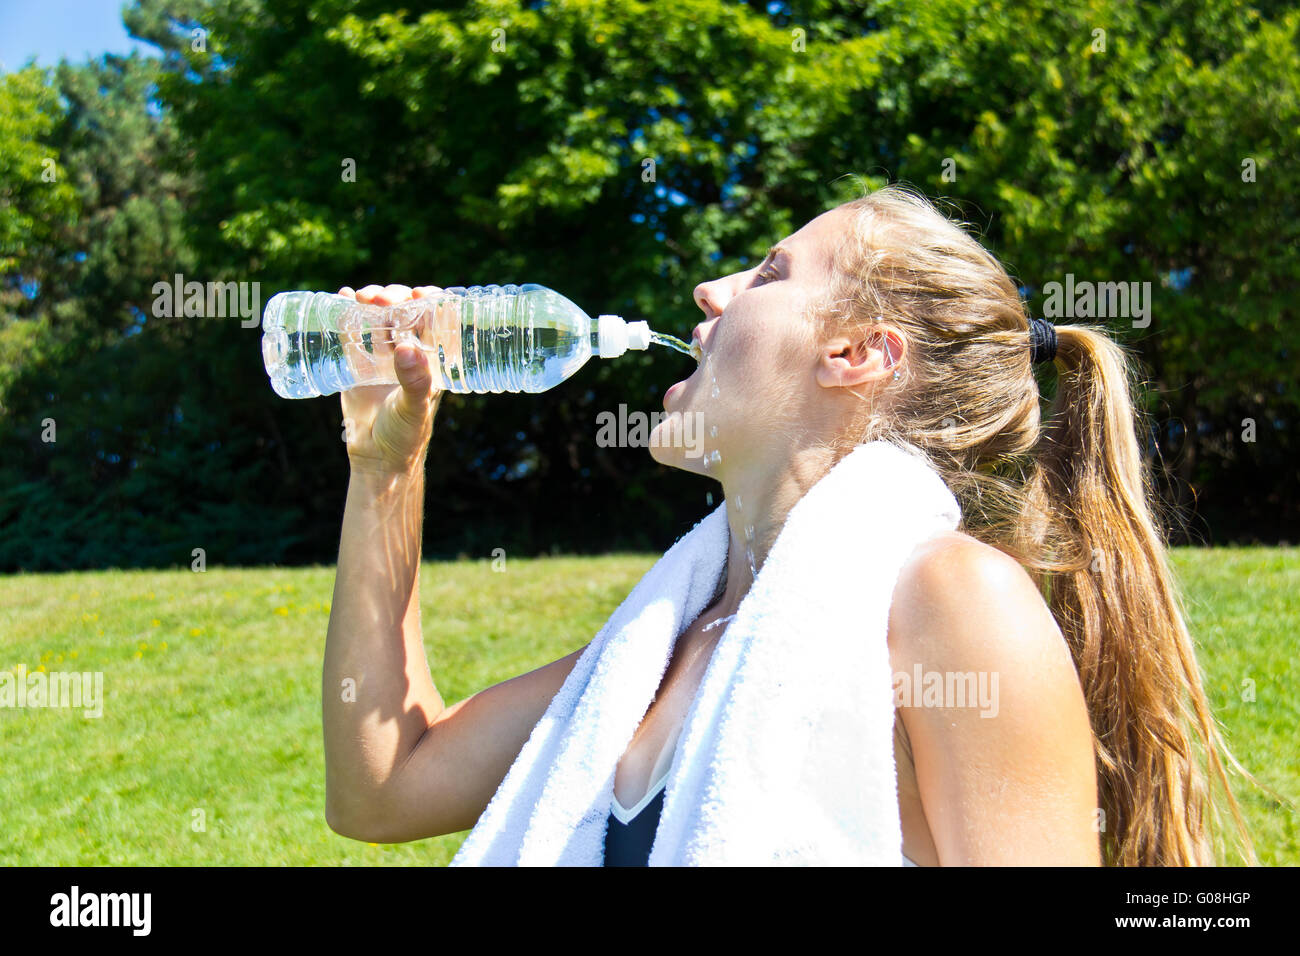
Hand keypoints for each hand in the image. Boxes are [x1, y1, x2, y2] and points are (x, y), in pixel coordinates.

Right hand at [338, 283, 443, 475]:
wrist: (376, 459)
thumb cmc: (406, 436)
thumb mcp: (414, 408)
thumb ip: (414, 382)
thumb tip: (406, 348)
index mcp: (431, 360)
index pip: (436, 321)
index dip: (431, 300)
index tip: (420, 293)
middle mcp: (408, 353)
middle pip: (404, 313)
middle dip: (394, 298)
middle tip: (382, 299)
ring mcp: (381, 356)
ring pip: (378, 317)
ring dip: (371, 301)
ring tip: (362, 297)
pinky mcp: (356, 363)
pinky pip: (351, 331)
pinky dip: (346, 311)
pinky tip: (341, 296)